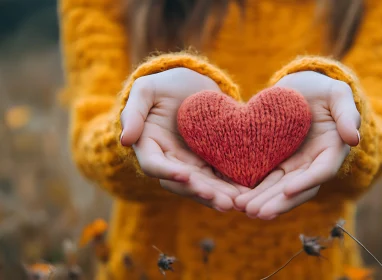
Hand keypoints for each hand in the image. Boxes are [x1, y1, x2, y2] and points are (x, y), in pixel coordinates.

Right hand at [120, 68, 246, 210]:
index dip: (168, 172)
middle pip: (182, 182)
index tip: (185, 175)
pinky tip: (246, 192)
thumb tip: (125, 140)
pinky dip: (230, 185)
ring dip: (219, 195)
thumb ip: (134, 112)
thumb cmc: (164, 85)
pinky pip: (218, 177)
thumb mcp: (146, 90)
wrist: (190, 83)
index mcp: (149, 145)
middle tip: (222, 200)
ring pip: (202, 184)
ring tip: (237, 201)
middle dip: (202, 192)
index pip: (154, 165)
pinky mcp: (209, 161)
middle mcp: (169, 160)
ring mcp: (189, 163)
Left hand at [235, 71, 360, 218]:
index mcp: (332, 150)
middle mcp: (313, 163)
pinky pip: (265, 179)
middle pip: (297, 188)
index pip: (322, 171)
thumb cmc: (322, 89)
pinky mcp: (276, 162)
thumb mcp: (337, 94)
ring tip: (242, 208)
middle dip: (277, 201)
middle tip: (256, 212)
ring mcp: (294, 165)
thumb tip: (354, 139)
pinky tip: (236, 198)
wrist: (299, 87)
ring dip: (262, 200)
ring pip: (279, 188)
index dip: (306, 182)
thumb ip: (347, 114)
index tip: (288, 190)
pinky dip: (253, 189)